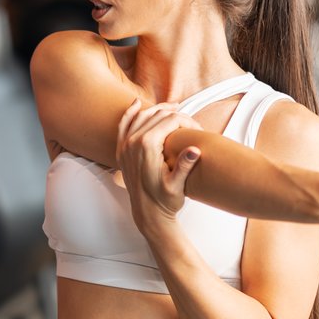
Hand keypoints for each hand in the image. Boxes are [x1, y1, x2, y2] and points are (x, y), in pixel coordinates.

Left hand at [116, 99, 203, 235]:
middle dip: (175, 114)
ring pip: (141, 116)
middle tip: (189, 120)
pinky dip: (130, 113)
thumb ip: (184, 166)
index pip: (170, 120)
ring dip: (157, 110)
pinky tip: (137, 104)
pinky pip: (123, 125)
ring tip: (173, 108)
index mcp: (147, 146)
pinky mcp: (121, 150)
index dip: (186, 120)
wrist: (148, 214)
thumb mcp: (177, 185)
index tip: (197, 128)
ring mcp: (124, 145)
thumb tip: (195, 150)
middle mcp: (132, 142)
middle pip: (157, 115)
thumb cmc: (165, 201)